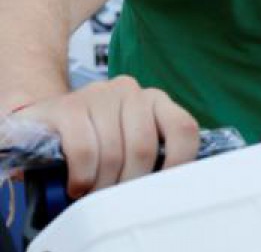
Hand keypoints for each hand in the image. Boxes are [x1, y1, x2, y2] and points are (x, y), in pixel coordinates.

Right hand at [15, 76, 199, 197]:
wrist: (46, 118)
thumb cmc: (95, 135)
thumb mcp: (128, 139)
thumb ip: (152, 152)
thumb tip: (170, 185)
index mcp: (155, 100)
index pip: (183, 128)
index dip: (179, 162)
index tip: (164, 188)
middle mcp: (131, 91)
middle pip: (144, 147)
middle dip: (130, 183)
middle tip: (116, 199)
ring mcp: (99, 94)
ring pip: (113, 152)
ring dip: (103, 185)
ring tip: (94, 194)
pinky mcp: (68, 107)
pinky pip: (84, 149)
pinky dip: (83, 176)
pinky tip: (77, 185)